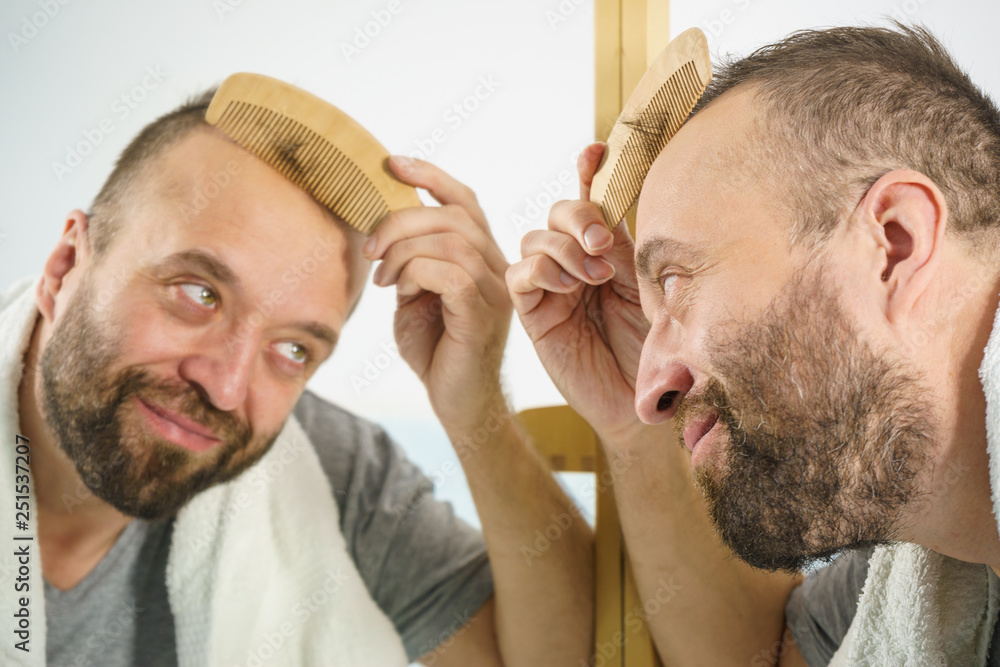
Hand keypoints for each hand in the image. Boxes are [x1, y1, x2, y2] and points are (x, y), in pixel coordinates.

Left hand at [364, 157, 511, 434]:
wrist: (459, 403)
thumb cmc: (435, 350)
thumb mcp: (415, 294)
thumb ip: (410, 260)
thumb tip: (382, 228)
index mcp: (481, 256)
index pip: (464, 200)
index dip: (430, 175)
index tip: (391, 163)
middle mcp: (496, 267)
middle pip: (453, 214)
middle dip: (400, 220)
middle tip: (370, 248)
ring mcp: (495, 290)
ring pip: (451, 240)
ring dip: (403, 252)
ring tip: (383, 278)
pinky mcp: (484, 313)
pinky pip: (451, 273)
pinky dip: (416, 274)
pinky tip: (400, 293)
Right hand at [506, 143, 648, 440]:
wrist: (643, 402)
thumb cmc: (654, 350)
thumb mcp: (646, 285)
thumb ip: (627, 244)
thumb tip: (611, 196)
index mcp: (609, 252)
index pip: (593, 202)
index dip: (589, 172)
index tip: (597, 150)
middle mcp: (577, 263)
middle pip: (557, 213)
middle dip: (578, 217)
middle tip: (604, 243)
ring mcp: (552, 288)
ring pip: (534, 239)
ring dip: (563, 247)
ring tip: (593, 276)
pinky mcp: (533, 315)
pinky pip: (519, 275)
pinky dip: (540, 270)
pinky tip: (568, 286)